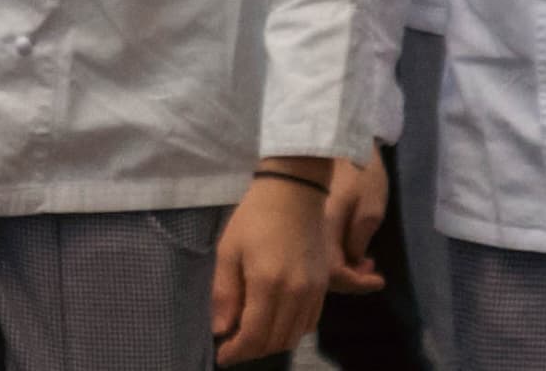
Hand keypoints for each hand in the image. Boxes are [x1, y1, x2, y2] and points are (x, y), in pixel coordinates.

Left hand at [207, 171, 330, 362]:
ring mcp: (314, 291)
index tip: (221, 356)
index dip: (237, 352)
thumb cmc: (255, 217)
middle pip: (276, 341)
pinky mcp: (324, 286)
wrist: (295, 190)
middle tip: (232, 346)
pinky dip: (290, 331)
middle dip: (252, 351)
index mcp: (268, 283)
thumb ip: (224, 294)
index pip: (254, 336)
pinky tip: (274, 322)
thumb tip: (220, 330)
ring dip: (271, 343)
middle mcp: (296, 293)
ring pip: (294, 336)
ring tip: (250, 336)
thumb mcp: (228, 251)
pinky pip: (308, 323)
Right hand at [320, 147, 388, 288]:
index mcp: (325, 229)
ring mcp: (306, 227)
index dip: (357, 283)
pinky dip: (334, 257)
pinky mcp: (307, 220)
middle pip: (322, 274)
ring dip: (343, 270)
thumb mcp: (371, 207)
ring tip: (364, 262)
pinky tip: (350, 251)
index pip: (335, 274)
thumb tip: (352, 263)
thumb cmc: (361, 171)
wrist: (339, 140)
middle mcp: (310, 233)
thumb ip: (360, 240)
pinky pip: (316, 250)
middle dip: (350, 280)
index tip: (379, 280)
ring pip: (318, 264)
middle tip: (372, 271)